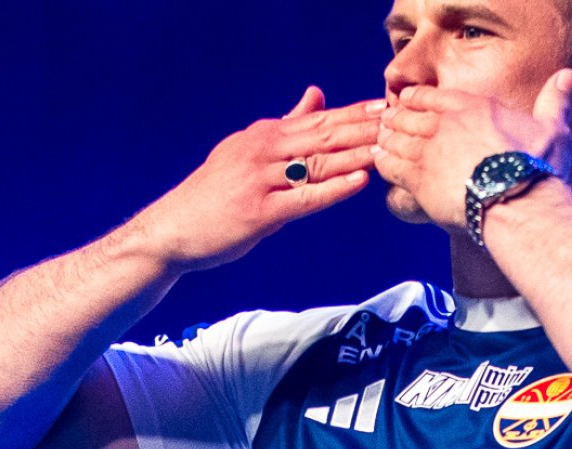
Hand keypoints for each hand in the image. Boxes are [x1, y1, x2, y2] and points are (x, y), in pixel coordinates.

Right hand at [144, 87, 384, 272]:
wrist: (172, 229)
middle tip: (399, 120)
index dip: (354, 113)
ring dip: (356, 154)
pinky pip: (303, 197)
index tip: (387, 106)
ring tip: (389, 148)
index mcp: (263, 135)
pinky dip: (333, 189)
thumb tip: (316, 95)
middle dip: (363, 128)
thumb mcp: (247, 150)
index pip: (317, 120)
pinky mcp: (259, 212)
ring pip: (317, 163)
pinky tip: (358, 182)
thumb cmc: (213, 195)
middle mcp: (262, 151)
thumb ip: (285, 126)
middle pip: (322, 135)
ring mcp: (260, 180)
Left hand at [373, 69, 571, 230]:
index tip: (408, 102)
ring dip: (386, 140)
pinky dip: (383, 163)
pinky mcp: (418, 178)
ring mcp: (429, 150)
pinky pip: (390, 165)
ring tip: (381, 142)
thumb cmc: (537, 169)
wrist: (518, 203)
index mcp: (473, 107)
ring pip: (396, 139)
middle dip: (396, 119)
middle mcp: (446, 123)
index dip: (416, 98)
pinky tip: (380, 164)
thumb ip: (554, 101)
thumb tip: (568, 76)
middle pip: (408, 115)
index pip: (432, 95)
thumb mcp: (553, 128)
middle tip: (387, 122)